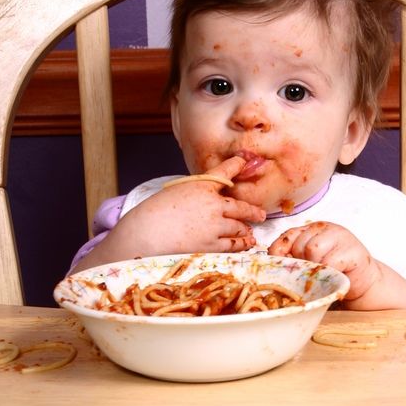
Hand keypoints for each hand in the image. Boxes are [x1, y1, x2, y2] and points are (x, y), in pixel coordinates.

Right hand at [124, 156, 266, 254]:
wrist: (145, 234)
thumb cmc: (154, 212)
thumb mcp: (175, 191)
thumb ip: (195, 193)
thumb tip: (209, 198)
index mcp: (201, 186)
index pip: (224, 172)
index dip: (237, 165)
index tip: (244, 161)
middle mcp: (213, 204)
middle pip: (241, 206)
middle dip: (253, 211)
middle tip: (261, 214)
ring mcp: (214, 226)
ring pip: (239, 227)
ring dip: (246, 229)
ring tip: (250, 233)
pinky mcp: (212, 244)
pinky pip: (232, 244)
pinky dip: (240, 244)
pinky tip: (244, 244)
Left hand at [269, 222, 377, 300]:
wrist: (363, 280)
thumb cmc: (334, 271)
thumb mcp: (310, 262)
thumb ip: (293, 258)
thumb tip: (273, 263)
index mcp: (311, 229)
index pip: (286, 237)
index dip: (280, 254)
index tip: (282, 268)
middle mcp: (324, 228)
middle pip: (299, 244)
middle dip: (302, 263)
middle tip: (312, 273)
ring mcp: (340, 236)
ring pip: (313, 249)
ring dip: (316, 267)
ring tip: (324, 273)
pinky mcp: (352, 250)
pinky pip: (330, 262)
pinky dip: (329, 273)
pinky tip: (335, 274)